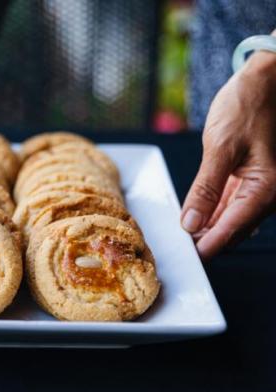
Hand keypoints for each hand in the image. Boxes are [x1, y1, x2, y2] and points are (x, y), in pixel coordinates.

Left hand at [181, 50, 275, 259]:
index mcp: (267, 189)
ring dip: (206, 229)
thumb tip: (191, 224)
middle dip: (204, 241)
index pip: (231, 230)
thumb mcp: (220, 147)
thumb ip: (205, 189)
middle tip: (176, 250)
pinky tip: (192, 217)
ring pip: (229, 219)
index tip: (185, 260)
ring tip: (179, 237)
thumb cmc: (247, 106)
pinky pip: (230, 205)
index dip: (206, 247)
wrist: (265, 80)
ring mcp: (261, 188)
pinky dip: (211, 212)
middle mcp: (268, 194)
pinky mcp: (251, 180)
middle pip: (231, 230)